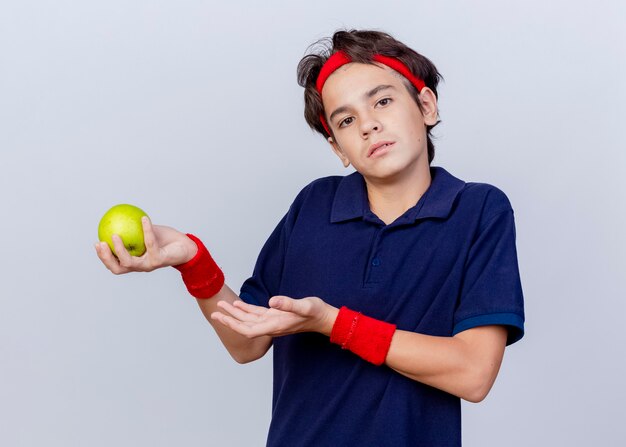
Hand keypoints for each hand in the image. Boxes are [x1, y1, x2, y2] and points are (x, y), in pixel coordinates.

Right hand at [94, 216, 197, 273]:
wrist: (187, 247)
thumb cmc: (166, 240)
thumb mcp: (148, 233)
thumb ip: (135, 229)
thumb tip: (120, 215)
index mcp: (135, 262)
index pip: (115, 264)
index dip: (104, 257)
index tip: (97, 243)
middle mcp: (140, 266)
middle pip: (118, 268)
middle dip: (106, 258)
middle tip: (100, 243)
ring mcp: (149, 265)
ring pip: (130, 262)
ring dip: (120, 249)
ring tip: (115, 235)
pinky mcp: (159, 260)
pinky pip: (150, 243)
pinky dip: (146, 230)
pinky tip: (144, 219)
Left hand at [211, 296, 338, 337]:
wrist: (324, 318)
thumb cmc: (316, 312)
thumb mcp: (304, 306)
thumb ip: (288, 304)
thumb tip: (272, 301)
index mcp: (275, 325)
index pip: (248, 329)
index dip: (232, 324)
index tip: (220, 317)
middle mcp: (271, 325)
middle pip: (244, 325)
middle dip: (228, 319)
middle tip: (213, 312)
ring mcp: (273, 321)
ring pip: (249, 320)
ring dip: (235, 314)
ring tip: (221, 306)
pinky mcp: (276, 316)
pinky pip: (257, 314)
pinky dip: (246, 310)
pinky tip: (238, 305)